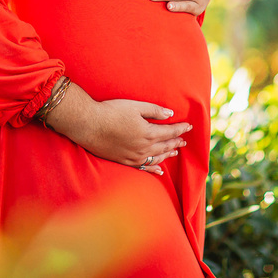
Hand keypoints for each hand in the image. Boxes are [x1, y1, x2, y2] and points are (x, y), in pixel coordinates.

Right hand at [42, 82, 190, 175]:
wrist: (88, 125)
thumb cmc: (111, 112)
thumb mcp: (135, 106)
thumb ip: (154, 111)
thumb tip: (170, 115)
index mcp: (148, 132)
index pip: (170, 132)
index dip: (180, 129)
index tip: (189, 126)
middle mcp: (143, 147)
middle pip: (165, 145)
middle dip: (176, 142)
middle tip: (184, 140)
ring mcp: (134, 156)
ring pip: (156, 157)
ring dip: (167, 154)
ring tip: (175, 151)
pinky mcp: (124, 161)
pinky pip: (144, 167)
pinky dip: (154, 168)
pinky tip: (159, 170)